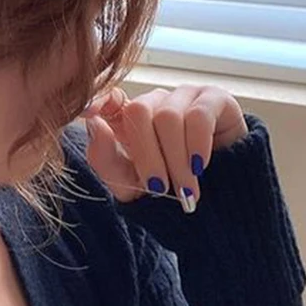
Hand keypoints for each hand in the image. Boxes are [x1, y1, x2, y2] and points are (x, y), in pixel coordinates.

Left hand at [80, 85, 248, 210]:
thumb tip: (94, 123)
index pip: (108, 97)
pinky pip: (199, 115)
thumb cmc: (167, 192)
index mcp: (127, 117)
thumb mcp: (128, 184)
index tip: (88, 114)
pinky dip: (196, 146)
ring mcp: (184, 97)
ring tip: (185, 187)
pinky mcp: (215, 100)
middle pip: (138, 111)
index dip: (98, 100)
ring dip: (175, 159)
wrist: (217, 208)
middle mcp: (154, 102)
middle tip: (159, 187)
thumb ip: (104, 158)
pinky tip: (200, 166)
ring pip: (169, 117)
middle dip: (147, 154)